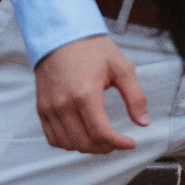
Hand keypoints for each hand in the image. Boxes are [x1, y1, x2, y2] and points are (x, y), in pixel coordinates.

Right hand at [33, 34, 147, 152]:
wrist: (60, 36)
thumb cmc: (93, 50)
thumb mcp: (122, 68)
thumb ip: (135, 97)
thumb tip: (143, 122)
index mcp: (85, 94)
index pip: (101, 133)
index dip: (118, 144)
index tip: (130, 143)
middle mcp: (63, 105)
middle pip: (84, 143)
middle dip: (105, 148)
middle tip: (118, 142)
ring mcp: (49, 108)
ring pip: (68, 144)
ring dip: (87, 148)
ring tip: (102, 140)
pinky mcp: (41, 109)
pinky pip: (53, 138)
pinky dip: (68, 143)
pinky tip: (82, 136)